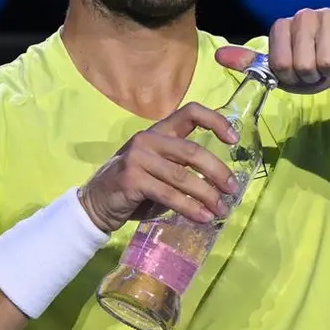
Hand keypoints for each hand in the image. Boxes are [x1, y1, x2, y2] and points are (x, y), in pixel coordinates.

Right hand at [79, 103, 239, 230]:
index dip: (216, 121)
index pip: (190, 112)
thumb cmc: (134, 189)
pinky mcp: (132, 179)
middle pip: (192, 150)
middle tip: (232, 189)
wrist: (95, 206)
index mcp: (158, 132)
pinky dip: (189, 208)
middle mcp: (148, 140)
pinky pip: (168, 194)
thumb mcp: (159, 172)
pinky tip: (202, 217)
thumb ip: (184, 169)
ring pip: (182, 176)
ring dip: (206, 195)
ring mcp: (137, 158)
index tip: (234, 140)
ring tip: (220, 210)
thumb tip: (221, 184)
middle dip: (217, 171)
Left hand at [215, 7, 329, 92]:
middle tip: (317, 71)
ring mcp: (326, 14)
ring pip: (325, 61)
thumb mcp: (280, 72)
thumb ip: (250, 63)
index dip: (292, 78)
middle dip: (312, 77)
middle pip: (302, 64)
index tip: (297, 74)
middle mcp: (301, 16)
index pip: (280, 65)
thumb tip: (218, 56)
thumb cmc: (314, 68)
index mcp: (281, 27)